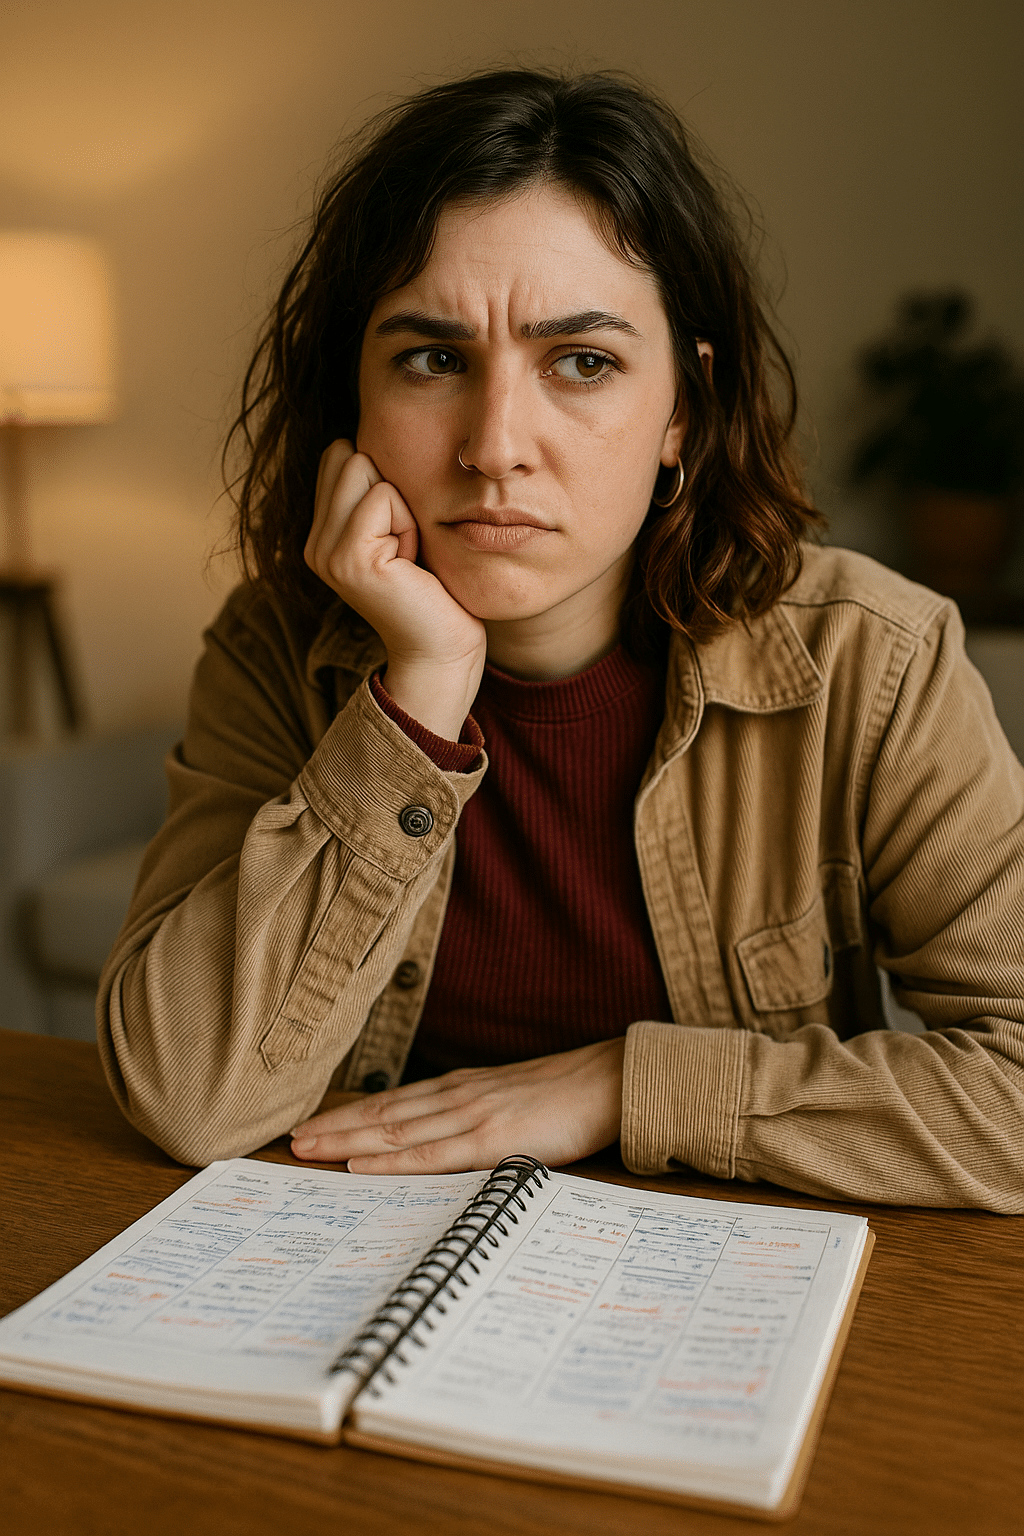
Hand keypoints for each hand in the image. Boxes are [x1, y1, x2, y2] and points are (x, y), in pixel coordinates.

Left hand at [289, 1037, 625, 1173]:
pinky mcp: (492, 1139)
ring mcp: (472, 1115)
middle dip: (332, 1128)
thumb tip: (443, 1144)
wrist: (611, 1082)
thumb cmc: (566, 1098)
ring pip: (394, 1132)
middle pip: (381, 1115)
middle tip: (289, 1140)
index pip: (391, 1103)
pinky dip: (388, 1162)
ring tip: (306, 1150)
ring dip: (345, 1142)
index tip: (311, 1126)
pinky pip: (430, 1155)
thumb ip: (474, 1119)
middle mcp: (457, 1096)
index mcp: (461, 1088)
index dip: (348, 1116)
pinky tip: (359, 1168)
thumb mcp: (511, 1102)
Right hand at [305, 440, 486, 738]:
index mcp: (322, 534)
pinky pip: (382, 496)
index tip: (400, 533)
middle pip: (349, 454)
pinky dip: (408, 524)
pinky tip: (410, 563)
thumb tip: (373, 430)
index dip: (384, 482)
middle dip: (392, 491)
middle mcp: (314, 543)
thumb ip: (376, 489)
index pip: (340, 454)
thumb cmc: (436, 588)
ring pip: (364, 469)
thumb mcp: (400, 527)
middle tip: (407, 546)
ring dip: (402, 507)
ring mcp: (325, 552)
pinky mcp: (348, 558)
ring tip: (408, 554)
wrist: (443, 648)